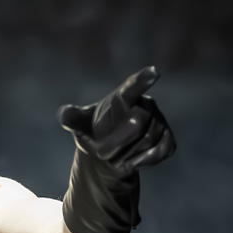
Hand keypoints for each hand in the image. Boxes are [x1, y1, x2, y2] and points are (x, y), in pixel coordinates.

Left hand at [57, 66, 175, 175]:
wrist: (108, 152)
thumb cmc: (93, 132)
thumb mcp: (79, 125)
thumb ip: (71, 118)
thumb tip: (65, 114)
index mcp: (122, 97)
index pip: (132, 86)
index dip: (142, 80)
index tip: (153, 72)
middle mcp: (145, 104)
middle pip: (137, 124)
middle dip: (117, 143)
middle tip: (101, 154)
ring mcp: (159, 120)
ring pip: (148, 141)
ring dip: (127, 154)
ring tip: (116, 155)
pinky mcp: (168, 138)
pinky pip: (160, 152)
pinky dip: (143, 161)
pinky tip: (132, 160)